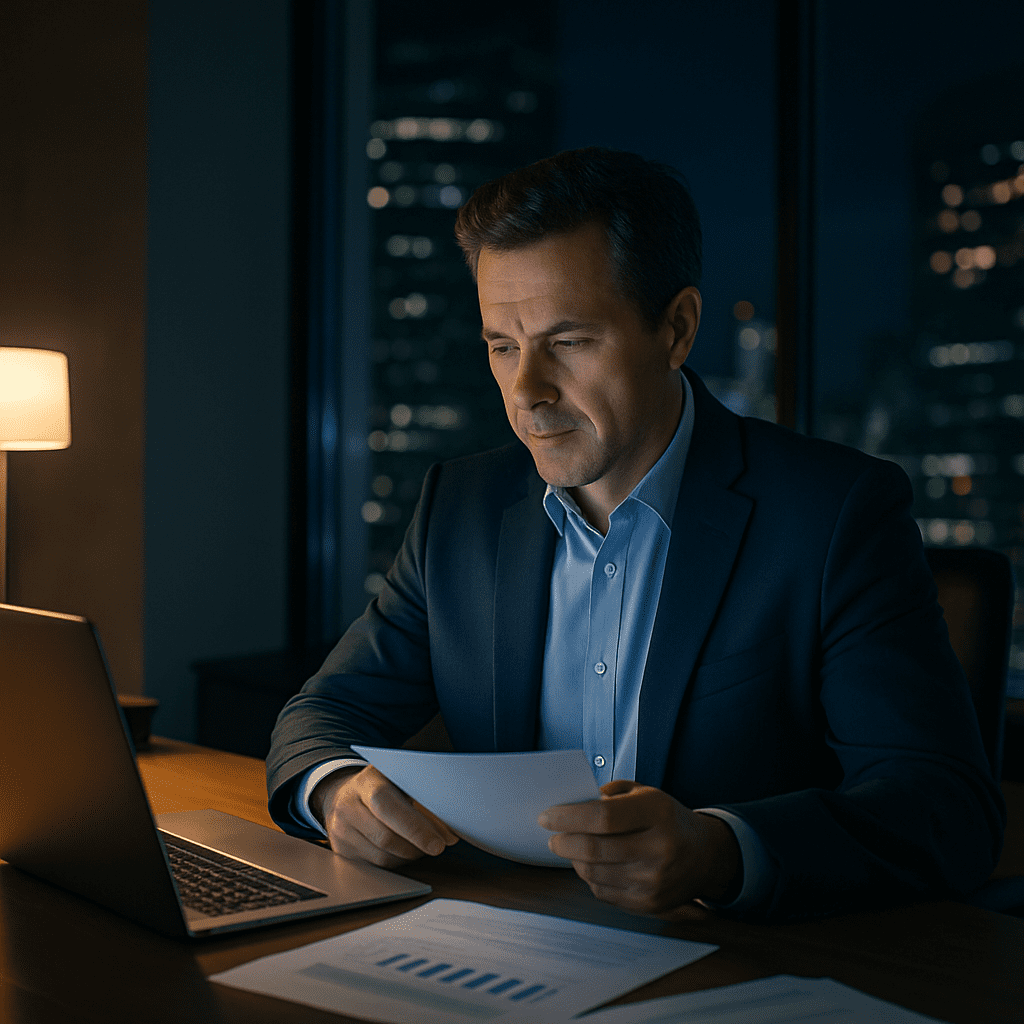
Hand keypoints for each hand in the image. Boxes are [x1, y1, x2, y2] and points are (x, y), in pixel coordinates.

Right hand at [310, 765, 458, 868]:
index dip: (415, 828)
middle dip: (417, 845)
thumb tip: (449, 832)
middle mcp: (348, 805)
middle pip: (385, 837)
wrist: (344, 795)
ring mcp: (341, 830)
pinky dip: (397, 861)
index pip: (388, 806)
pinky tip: (405, 849)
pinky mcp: (341, 851)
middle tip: (438, 847)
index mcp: (366, 781)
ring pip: (382, 856)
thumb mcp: (399, 780)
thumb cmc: (382, 787)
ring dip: (409, 855)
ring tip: (422, 845)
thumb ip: (422, 799)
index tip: (438, 842)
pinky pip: (376, 865)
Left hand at [538, 779, 740, 915]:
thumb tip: (568, 805)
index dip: (568, 817)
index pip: (602, 817)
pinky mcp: (650, 904)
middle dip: (563, 842)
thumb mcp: (645, 793)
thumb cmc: (667, 819)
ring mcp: (655, 880)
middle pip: (594, 850)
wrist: (706, 856)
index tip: (546, 816)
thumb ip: (608, 794)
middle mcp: (659, 849)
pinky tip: (592, 864)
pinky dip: (589, 877)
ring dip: (574, 860)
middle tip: (553, 836)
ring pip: (594, 874)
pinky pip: (603, 892)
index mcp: (658, 813)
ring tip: (572, 847)